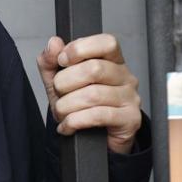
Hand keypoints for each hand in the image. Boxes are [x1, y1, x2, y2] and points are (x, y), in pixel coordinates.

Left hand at [36, 34, 141, 153]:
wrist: (94, 139)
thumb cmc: (81, 106)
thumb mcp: (60, 82)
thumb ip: (51, 62)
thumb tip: (54, 44)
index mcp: (112, 60)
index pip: (106, 42)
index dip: (80, 48)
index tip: (62, 60)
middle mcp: (125, 76)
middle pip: (94, 69)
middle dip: (65, 82)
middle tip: (59, 93)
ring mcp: (130, 97)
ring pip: (93, 95)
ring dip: (67, 106)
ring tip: (61, 112)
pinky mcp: (130, 119)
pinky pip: (98, 116)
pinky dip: (74, 121)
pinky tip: (67, 125)